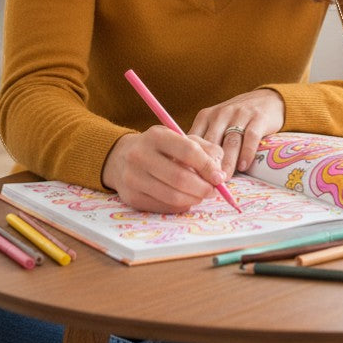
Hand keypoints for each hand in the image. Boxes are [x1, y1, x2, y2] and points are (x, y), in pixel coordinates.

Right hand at [101, 126, 226, 212]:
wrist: (122, 157)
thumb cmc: (160, 148)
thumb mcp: (180, 139)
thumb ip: (205, 150)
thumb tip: (220, 173)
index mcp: (156, 136)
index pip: (188, 151)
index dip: (207, 166)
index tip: (219, 177)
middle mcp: (140, 155)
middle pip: (180, 178)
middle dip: (203, 188)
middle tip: (213, 190)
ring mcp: (133, 177)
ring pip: (172, 196)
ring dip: (194, 199)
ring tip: (201, 195)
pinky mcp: (132, 197)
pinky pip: (164, 207)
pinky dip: (180, 205)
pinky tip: (185, 199)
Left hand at [189, 88, 284, 177]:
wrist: (266, 99)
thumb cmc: (236, 118)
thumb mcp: (216, 124)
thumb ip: (206, 142)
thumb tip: (192, 171)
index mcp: (206, 116)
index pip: (195, 139)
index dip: (193, 159)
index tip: (192, 177)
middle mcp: (221, 114)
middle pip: (212, 143)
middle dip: (209, 164)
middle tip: (208, 183)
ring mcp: (240, 114)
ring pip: (230, 142)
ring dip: (227, 162)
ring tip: (224, 179)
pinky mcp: (258, 118)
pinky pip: (250, 137)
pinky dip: (247, 153)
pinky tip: (243, 166)